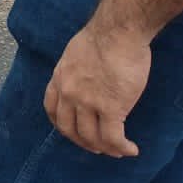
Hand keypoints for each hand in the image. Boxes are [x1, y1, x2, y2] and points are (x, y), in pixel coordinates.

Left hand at [44, 21, 150, 157]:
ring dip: (105, 149)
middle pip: (69, 129)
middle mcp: (68, 93)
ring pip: (91, 138)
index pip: (51, 109)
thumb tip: (86, 80)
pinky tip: (131, 149)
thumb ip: (75, 71)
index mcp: (59, 78)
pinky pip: (112, 137)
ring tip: (118, 150)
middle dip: (83, 142)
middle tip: (98, 146)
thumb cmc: (103, 37)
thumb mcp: (75, 54)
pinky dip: (122, 148)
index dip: (63, 125)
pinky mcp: (110, 108)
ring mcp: (87, 102)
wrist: (117, 32)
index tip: (74, 132)